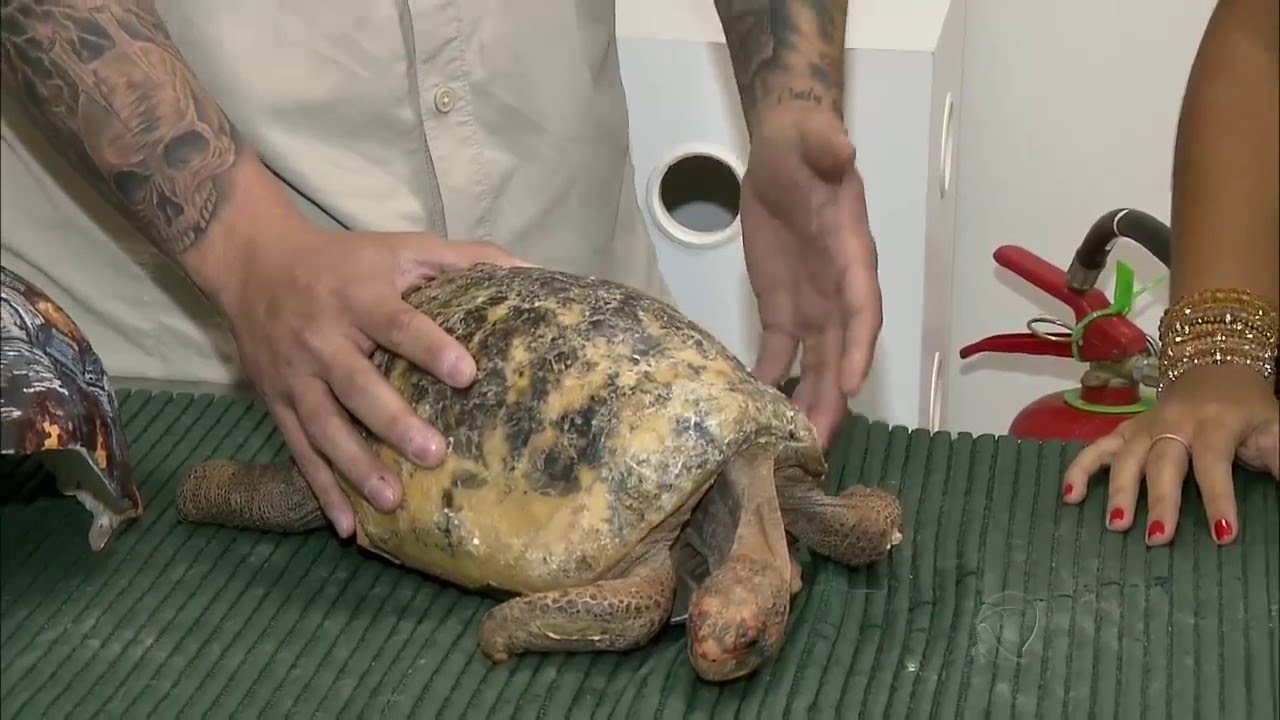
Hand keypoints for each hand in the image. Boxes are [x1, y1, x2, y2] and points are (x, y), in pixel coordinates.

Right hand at [195, 217, 529, 537]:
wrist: (255, 262)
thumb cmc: (346, 260)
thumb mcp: (401, 247)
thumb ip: (463, 258)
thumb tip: (529, 269)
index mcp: (360, 298)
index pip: (398, 324)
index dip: (430, 346)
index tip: (466, 373)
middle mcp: (323, 339)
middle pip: (357, 385)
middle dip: (393, 422)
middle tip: (435, 455)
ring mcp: (296, 376)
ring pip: (324, 427)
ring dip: (356, 467)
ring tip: (392, 501)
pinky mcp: (277, 403)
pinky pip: (299, 451)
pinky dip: (322, 490)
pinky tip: (348, 527)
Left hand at [740, 108, 882, 445]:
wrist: (785, 153)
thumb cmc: (804, 145)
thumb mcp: (813, 140)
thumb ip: (827, 146)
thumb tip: (840, 149)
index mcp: (850, 255)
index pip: (861, 308)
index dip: (859, 347)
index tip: (853, 385)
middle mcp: (837, 290)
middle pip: (841, 353)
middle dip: (833, 398)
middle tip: (817, 444)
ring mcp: (811, 304)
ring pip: (816, 364)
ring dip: (808, 404)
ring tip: (794, 448)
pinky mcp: (782, 308)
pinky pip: (778, 352)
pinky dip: (770, 380)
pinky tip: (757, 412)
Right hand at [1061, 364, 1279, 546]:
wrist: (1215, 367)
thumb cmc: (1247, 408)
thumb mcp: (1274, 427)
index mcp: (1214, 422)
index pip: (1213, 462)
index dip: (1217, 497)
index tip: (1222, 535)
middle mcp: (1174, 422)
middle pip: (1163, 462)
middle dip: (1159, 500)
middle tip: (1157, 538)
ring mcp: (1145, 425)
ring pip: (1127, 457)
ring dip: (1119, 490)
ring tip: (1116, 524)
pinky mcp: (1126, 430)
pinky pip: (1098, 448)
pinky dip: (1080, 469)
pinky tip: (1070, 496)